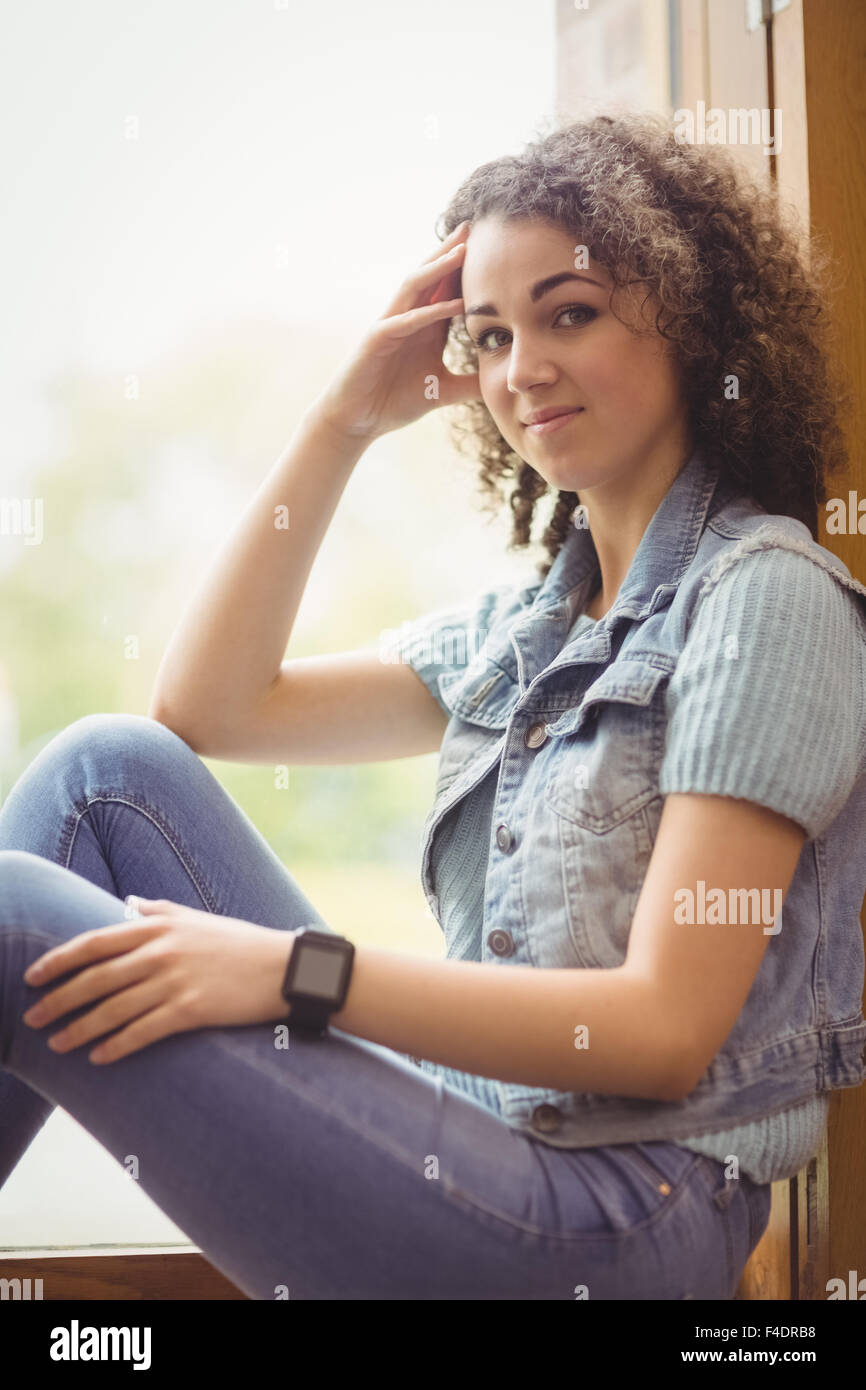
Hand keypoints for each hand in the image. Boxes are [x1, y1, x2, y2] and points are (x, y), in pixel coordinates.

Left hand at [20, 898, 295, 1064]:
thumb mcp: (197, 918)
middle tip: (32, 1018)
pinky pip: (143, 1031)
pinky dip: (117, 1045)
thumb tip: (129, 904)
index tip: (33, 976)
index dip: (59, 960)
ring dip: (79, 1028)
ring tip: (56, 1044)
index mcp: (158, 927)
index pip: (94, 943)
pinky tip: (98, 1057)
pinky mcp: (191, 1010)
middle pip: (96, 978)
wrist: (283, 967)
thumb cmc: (239, 942)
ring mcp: (175, 981)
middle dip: (59, 999)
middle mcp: (161, 952)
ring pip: (114, 1009)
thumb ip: (159, 911)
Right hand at [310, 219, 481, 441]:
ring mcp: (391, 325)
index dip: (465, 269)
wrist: (358, 421)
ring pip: (415, 288)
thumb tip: (501, 382)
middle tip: (473, 227)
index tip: (490, 247)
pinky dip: (430, 312)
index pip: (447, 290)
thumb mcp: (443, 392)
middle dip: (450, 252)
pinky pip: (406, 321)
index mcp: (424, 327)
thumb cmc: (393, 403)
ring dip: (439, 268)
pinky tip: (454, 305)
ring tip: (463, 250)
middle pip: (430, 277)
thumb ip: (470, 384)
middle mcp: (407, 318)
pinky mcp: (377, 340)